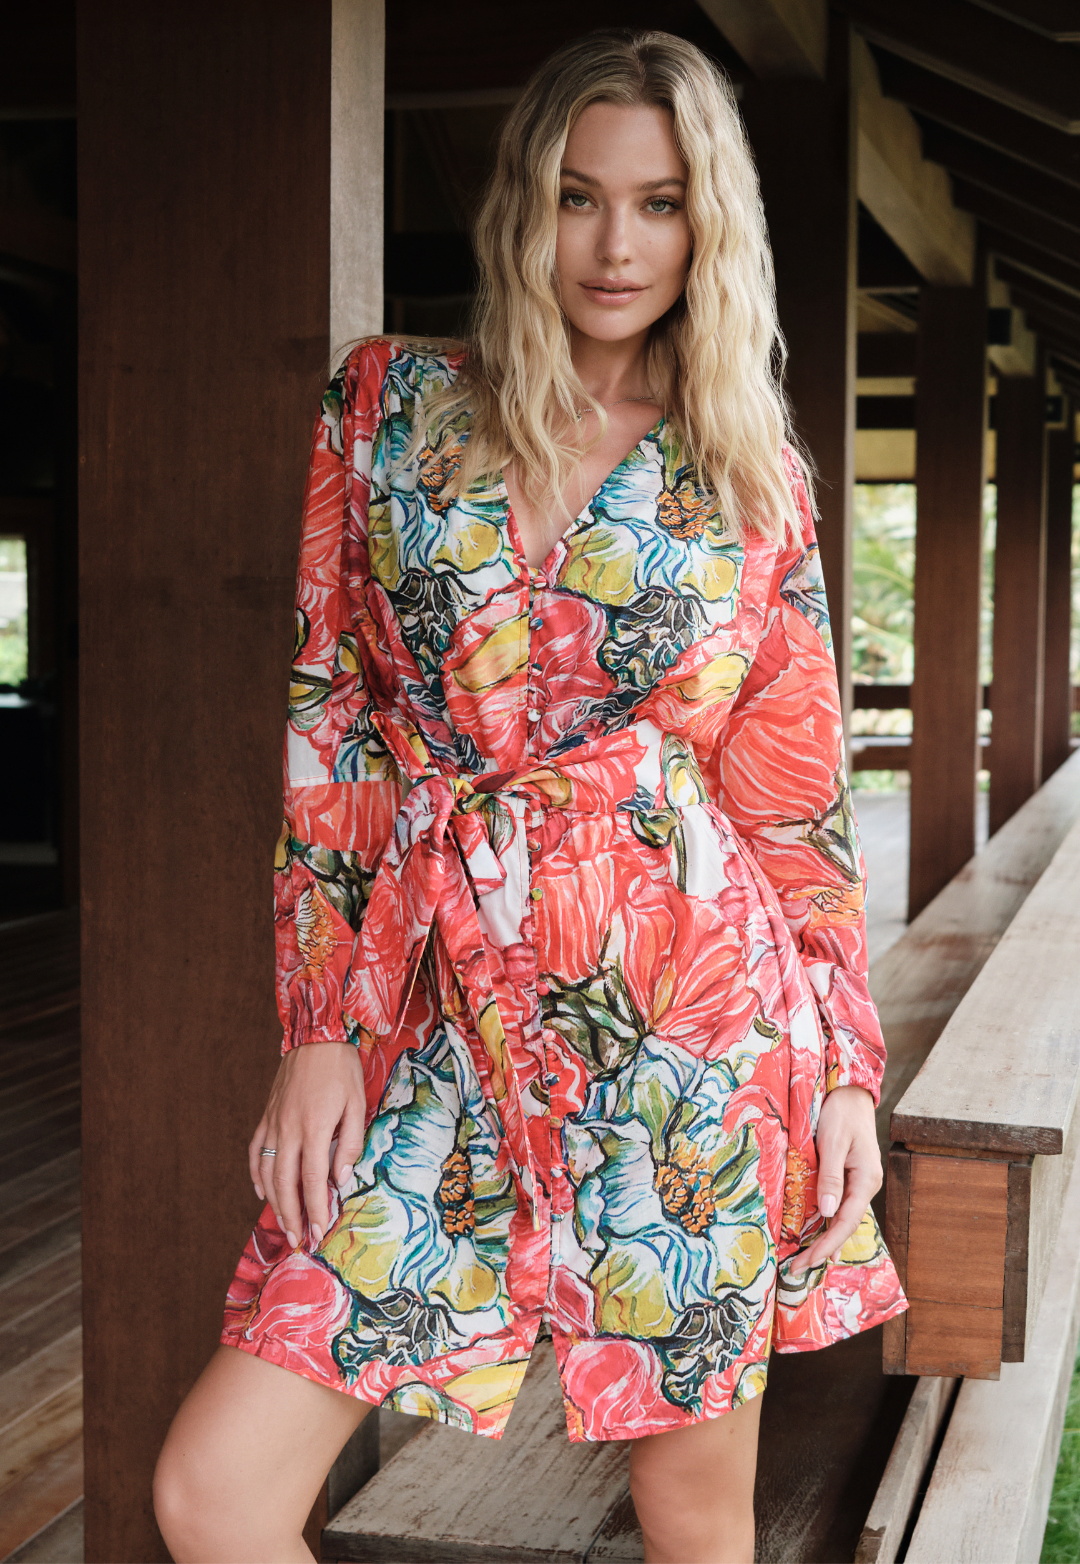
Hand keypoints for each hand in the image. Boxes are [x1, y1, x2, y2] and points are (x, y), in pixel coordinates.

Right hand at [249, 1042, 366, 1248]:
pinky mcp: (266, 1116)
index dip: (315, 1208)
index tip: (318, 1230)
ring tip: (283, 1224)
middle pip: (285, 1183)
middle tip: (298, 1239)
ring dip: (274, 1202)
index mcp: (314, 1128)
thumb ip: (350, 1142)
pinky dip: (256, 1174)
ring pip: (267, 1172)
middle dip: (291, 1215)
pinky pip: (255, 1151)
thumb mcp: (357, 1104)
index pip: (313, 1180)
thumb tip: (342, 1177)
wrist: (315, 1036)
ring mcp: (273, 1123)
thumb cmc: (341, 1069)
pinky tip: (262, 1191)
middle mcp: (288, 1129)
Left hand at [791, 1084, 881, 1274]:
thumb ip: (831, 1177)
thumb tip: (826, 1212)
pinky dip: (828, 1225)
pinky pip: (839, 1207)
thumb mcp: (834, 1142)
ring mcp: (858, 1182)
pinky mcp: (849, 1176)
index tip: (808, 1262)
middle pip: (844, 1226)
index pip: (845, 1222)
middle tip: (797, 1269)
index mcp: (866, 1180)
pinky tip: (822, 1238)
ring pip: (842, 1219)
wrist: (849, 1092)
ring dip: (825, 1241)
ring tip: (806, 1262)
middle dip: (823, 1250)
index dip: (827, 1245)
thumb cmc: (841, 1113)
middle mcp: (865, 1186)